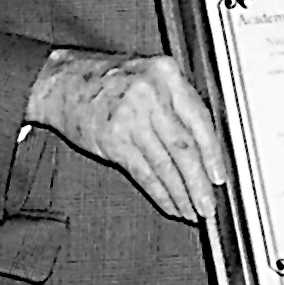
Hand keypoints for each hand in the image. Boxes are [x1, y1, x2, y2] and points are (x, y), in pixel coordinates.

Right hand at [25, 48, 225, 221]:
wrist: (63, 82)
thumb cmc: (111, 79)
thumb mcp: (151, 75)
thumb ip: (178, 100)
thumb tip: (208, 145)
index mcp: (167, 73)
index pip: (199, 119)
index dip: (213, 152)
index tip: (220, 176)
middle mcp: (151, 94)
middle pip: (183, 147)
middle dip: (199, 182)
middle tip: (208, 205)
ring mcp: (130, 118)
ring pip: (164, 165)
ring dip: (180, 193)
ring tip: (192, 211)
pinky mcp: (112, 140)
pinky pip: (143, 173)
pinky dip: (159, 193)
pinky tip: (169, 205)